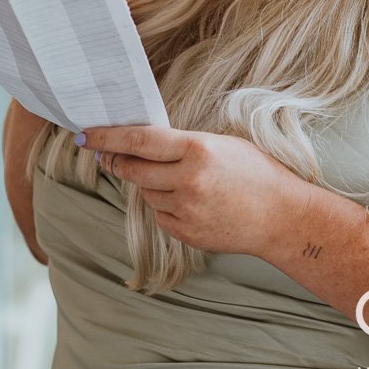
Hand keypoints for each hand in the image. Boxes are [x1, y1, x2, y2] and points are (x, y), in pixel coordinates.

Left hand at [81, 125, 310, 256]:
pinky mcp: (187, 234)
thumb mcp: (221, 144)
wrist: (283, 217)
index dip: (107, 137)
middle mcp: (188, 180)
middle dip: (117, 162)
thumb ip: (181, 145)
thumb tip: (139, 144)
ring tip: (184, 182)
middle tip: (110, 156)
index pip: (138, 140)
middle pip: (132, 170)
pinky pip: (161, 216)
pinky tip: (194, 203)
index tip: (85, 135)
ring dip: (152, 185)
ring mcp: (186, 210)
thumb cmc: (256, 173)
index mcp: (197, 149)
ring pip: (146, 194)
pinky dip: (167, 207)